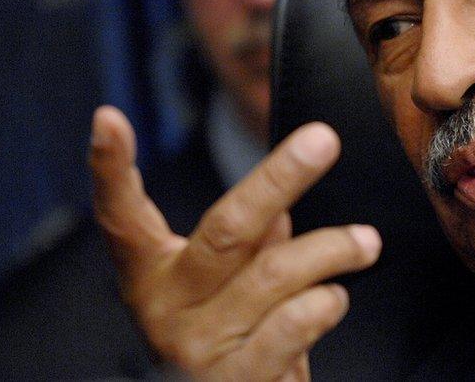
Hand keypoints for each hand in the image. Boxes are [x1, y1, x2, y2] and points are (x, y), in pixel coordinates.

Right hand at [89, 106, 381, 380]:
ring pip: (274, 272)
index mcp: (151, 275)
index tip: (109, 119)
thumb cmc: (232, 339)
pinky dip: (324, 303)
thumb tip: (279, 205)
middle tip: (323, 140)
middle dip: (280, 177)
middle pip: (226, 228)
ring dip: (332, 249)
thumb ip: (246, 242)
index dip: (110, 169)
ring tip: (365, 243)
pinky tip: (336, 297)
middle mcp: (166, 308)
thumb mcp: (224, 285)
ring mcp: (197, 347)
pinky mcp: (236, 380)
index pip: (122, 216)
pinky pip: (291, 325)